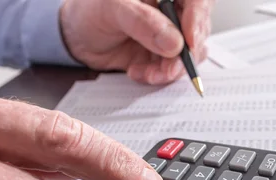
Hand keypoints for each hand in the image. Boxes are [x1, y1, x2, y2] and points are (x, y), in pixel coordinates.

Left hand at [59, 0, 213, 83]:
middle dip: (183, 55)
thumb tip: (173, 41)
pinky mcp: (163, 57)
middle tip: (167, 68)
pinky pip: (173, 70)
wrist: (77, 37)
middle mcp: (173, 12)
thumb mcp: (112, 8)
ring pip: (189, 55)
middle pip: (198, 31)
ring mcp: (170, 35)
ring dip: (170, 70)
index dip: (198, 20)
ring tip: (146, 73)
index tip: (189, 42)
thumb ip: (142, 22)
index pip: (197, 1)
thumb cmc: (91, 11)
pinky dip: (159, 76)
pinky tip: (139, 72)